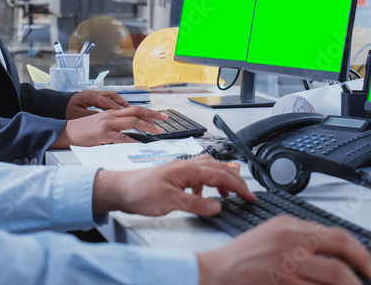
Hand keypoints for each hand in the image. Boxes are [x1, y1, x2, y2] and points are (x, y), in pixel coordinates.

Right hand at [50, 107, 165, 147]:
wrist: (65, 132)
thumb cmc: (82, 130)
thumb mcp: (100, 124)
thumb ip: (114, 125)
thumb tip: (128, 131)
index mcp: (111, 112)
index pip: (134, 109)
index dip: (149, 111)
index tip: (160, 115)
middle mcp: (111, 115)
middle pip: (137, 111)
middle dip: (153, 114)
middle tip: (165, 118)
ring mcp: (107, 124)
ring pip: (132, 121)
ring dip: (148, 125)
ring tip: (158, 130)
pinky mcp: (103, 134)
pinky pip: (121, 137)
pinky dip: (133, 140)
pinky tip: (140, 143)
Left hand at [65, 89, 128, 119]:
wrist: (55, 105)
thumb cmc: (65, 111)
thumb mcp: (79, 116)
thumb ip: (94, 116)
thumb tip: (107, 119)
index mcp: (90, 96)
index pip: (109, 103)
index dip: (118, 110)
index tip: (126, 116)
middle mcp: (93, 93)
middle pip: (113, 96)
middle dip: (123, 103)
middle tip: (131, 111)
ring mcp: (93, 94)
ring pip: (111, 96)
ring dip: (119, 102)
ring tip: (128, 110)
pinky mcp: (92, 97)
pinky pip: (106, 98)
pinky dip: (113, 103)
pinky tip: (117, 110)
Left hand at [92, 155, 254, 216]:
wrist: (120, 189)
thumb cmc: (140, 191)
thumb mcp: (171, 202)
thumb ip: (196, 204)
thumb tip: (217, 206)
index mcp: (188, 168)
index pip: (221, 175)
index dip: (238, 186)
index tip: (249, 196)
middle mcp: (187, 164)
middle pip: (219, 168)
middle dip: (235, 181)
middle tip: (245, 194)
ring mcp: (181, 169)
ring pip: (210, 169)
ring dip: (221, 181)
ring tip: (226, 195)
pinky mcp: (176, 175)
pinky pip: (198, 176)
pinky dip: (206, 185)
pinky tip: (201, 196)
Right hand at [196, 216, 370, 284]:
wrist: (216, 271)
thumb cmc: (242, 255)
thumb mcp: (272, 232)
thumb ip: (300, 235)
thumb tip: (332, 248)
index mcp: (291, 226)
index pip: (336, 235)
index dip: (358, 251)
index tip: (367, 263)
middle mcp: (291, 242)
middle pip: (339, 256)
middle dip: (361, 268)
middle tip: (369, 277)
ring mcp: (287, 265)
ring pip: (333, 276)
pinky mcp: (282, 283)